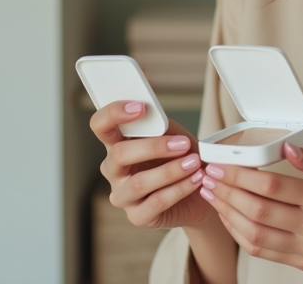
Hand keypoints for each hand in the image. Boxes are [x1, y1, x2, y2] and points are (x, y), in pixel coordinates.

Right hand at [90, 100, 211, 229]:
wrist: (201, 187)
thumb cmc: (180, 155)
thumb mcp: (171, 131)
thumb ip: (157, 117)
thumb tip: (148, 85)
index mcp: (116, 143)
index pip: (100, 125)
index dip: (114, 113)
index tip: (140, 106)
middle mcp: (114, 170)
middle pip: (120, 154)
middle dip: (154, 147)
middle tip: (183, 143)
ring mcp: (123, 195)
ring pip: (140, 183)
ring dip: (171, 171)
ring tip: (194, 162)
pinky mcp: (138, 216)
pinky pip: (155, 203)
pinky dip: (179, 189)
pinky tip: (196, 179)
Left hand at [197, 142, 302, 279]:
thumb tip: (287, 148)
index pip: (272, 186)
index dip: (240, 175)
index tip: (222, 164)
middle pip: (256, 210)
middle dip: (226, 192)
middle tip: (208, 177)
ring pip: (254, 234)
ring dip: (228, 214)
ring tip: (213, 196)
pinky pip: (263, 251)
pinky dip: (241, 235)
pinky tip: (231, 217)